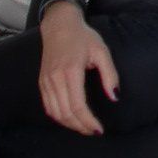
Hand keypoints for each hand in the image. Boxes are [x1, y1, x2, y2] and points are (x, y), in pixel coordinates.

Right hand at [37, 5, 117, 134]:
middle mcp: (55, 79)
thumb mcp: (102, 51)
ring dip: (69, 124)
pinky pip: (48, 106)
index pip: (77, 105)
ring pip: (55, 113)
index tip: (99, 129)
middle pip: (66, 113)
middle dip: (80, 126)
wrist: (59, 26)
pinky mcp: (42, 82)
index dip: (88, 121)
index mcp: (71, 71)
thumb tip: (114, 97)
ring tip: (84, 127)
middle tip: (93, 131)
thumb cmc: (83, 37)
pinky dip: (59, 117)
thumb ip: (110, 75)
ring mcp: (46, 81)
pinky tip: (70, 119)